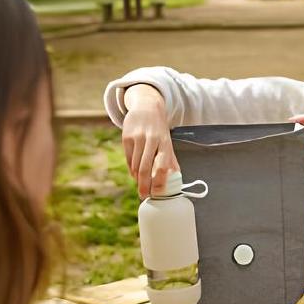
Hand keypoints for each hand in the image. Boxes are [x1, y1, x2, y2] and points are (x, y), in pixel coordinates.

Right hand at [122, 84, 179, 198]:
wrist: (147, 107)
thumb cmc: (159, 130)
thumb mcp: (168, 142)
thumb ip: (171, 161)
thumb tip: (177, 181)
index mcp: (165, 143)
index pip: (163, 165)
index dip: (159, 181)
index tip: (156, 193)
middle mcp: (152, 139)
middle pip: (145, 168)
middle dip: (144, 185)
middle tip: (143, 195)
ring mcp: (138, 138)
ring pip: (135, 165)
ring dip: (137, 178)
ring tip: (140, 185)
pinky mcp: (126, 137)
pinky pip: (128, 159)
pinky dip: (131, 169)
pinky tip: (134, 173)